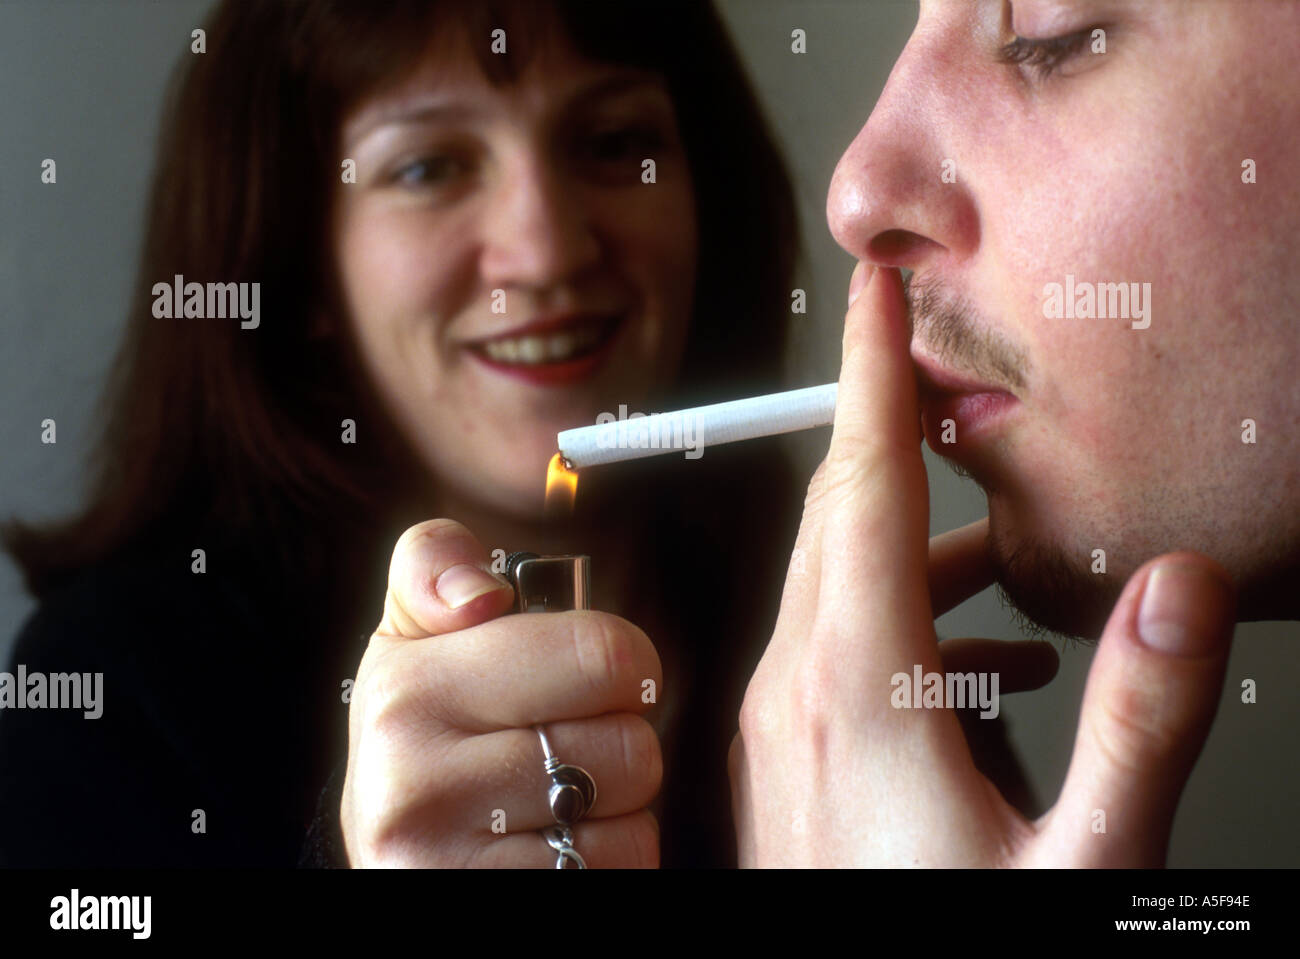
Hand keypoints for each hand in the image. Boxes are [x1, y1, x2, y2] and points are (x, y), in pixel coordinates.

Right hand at [340, 519, 662, 866]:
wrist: (391, 854)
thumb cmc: (427, 731)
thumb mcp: (414, 635)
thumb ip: (435, 566)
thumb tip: (479, 595)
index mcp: (407, 691)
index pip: (603, 655)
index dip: (626, 663)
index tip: (594, 675)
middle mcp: (413, 785)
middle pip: (631, 746)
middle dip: (620, 741)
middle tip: (569, 743)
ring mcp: (445, 865)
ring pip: (633, 822)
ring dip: (615, 811)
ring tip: (555, 801)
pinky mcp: (482, 908)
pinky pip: (619, 873)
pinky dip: (606, 863)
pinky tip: (553, 850)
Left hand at [729, 265, 1236, 866]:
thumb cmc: (946, 940)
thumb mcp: (1080, 858)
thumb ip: (1137, 722)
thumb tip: (1183, 593)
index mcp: (854, 687)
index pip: (861, 488)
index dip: (873, 380)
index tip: (876, 293)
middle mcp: (793, 689)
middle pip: (835, 520)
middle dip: (886, 439)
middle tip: (938, 386)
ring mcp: (775, 727)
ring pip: (830, 583)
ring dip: (904, 543)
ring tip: (993, 543)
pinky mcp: (780, 762)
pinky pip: (828, 650)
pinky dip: (896, 623)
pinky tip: (976, 662)